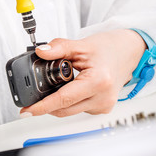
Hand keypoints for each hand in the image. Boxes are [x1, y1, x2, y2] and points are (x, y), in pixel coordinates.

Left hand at [20, 29, 145, 116]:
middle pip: (64, 109)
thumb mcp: (82, 45)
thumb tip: (40, 53)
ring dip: (59, 101)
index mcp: (98, 81)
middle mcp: (103, 98)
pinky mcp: (103, 108)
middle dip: (47, 103)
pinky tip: (73, 86)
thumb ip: (59, 48)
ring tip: (62, 81)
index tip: (27, 110)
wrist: (129, 51)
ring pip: (70, 111)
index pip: (63, 99)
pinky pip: (79, 109)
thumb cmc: (110, 48)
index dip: (42, 106)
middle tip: (36, 92)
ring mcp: (104, 105)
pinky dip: (70, 100)